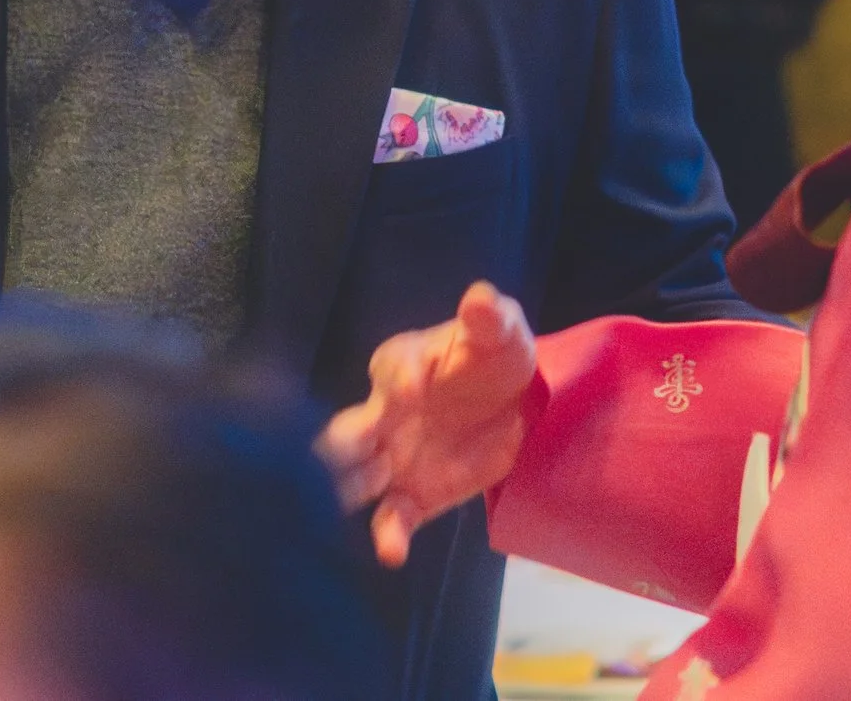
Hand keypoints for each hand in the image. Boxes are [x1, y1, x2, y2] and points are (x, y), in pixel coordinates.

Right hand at [318, 282, 537, 566]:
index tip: (411, 392)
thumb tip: (480, 298)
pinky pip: (392, 516)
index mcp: (402, 364)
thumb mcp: (501, 330)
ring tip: (334, 508)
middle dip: (341, 444)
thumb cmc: (496, 356)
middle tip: (335, 457)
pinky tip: (391, 552)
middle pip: (351, 429)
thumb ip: (489, 316)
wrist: (517, 406)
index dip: (398, 379)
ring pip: (357, 477)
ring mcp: (394, 457)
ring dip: (346, 491)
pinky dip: (388, 534)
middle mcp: (385, 412)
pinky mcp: (414, 495)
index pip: (391, 368)